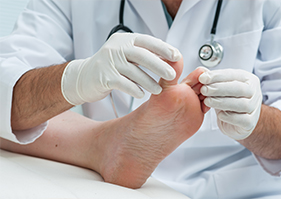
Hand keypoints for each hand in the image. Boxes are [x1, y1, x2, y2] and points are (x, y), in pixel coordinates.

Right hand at [61, 33, 180, 104]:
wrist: (83, 78)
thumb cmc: (110, 68)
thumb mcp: (125, 56)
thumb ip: (143, 55)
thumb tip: (169, 59)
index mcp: (124, 40)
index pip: (147, 41)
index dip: (163, 48)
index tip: (177, 56)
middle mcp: (116, 48)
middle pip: (142, 55)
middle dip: (159, 65)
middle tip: (172, 75)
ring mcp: (108, 62)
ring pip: (134, 71)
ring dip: (149, 82)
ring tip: (158, 90)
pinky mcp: (103, 76)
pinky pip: (123, 84)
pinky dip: (134, 89)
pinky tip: (141, 94)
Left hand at [199, 69, 261, 139]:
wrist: (238, 121)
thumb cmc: (229, 101)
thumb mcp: (221, 87)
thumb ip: (213, 80)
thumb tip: (201, 73)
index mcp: (248, 80)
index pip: (233, 75)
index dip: (217, 76)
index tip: (203, 78)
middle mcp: (254, 92)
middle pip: (239, 88)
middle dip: (219, 88)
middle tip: (204, 90)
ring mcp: (254, 108)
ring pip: (242, 104)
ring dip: (222, 102)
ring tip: (207, 101)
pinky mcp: (251, 122)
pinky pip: (242, 119)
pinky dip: (229, 117)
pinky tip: (219, 115)